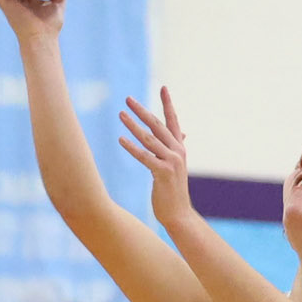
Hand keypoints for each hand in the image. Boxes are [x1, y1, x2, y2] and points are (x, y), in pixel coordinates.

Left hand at [118, 87, 193, 231]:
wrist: (178, 214)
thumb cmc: (173, 191)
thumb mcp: (175, 166)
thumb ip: (174, 148)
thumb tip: (181, 133)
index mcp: (180, 148)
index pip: (173, 121)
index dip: (168, 104)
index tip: (163, 87)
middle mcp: (177, 152)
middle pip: (157, 125)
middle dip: (142, 111)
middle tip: (128, 99)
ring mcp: (171, 162)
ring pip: (149, 139)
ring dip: (133, 126)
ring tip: (120, 114)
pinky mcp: (163, 173)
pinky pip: (145, 157)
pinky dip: (132, 147)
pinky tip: (121, 139)